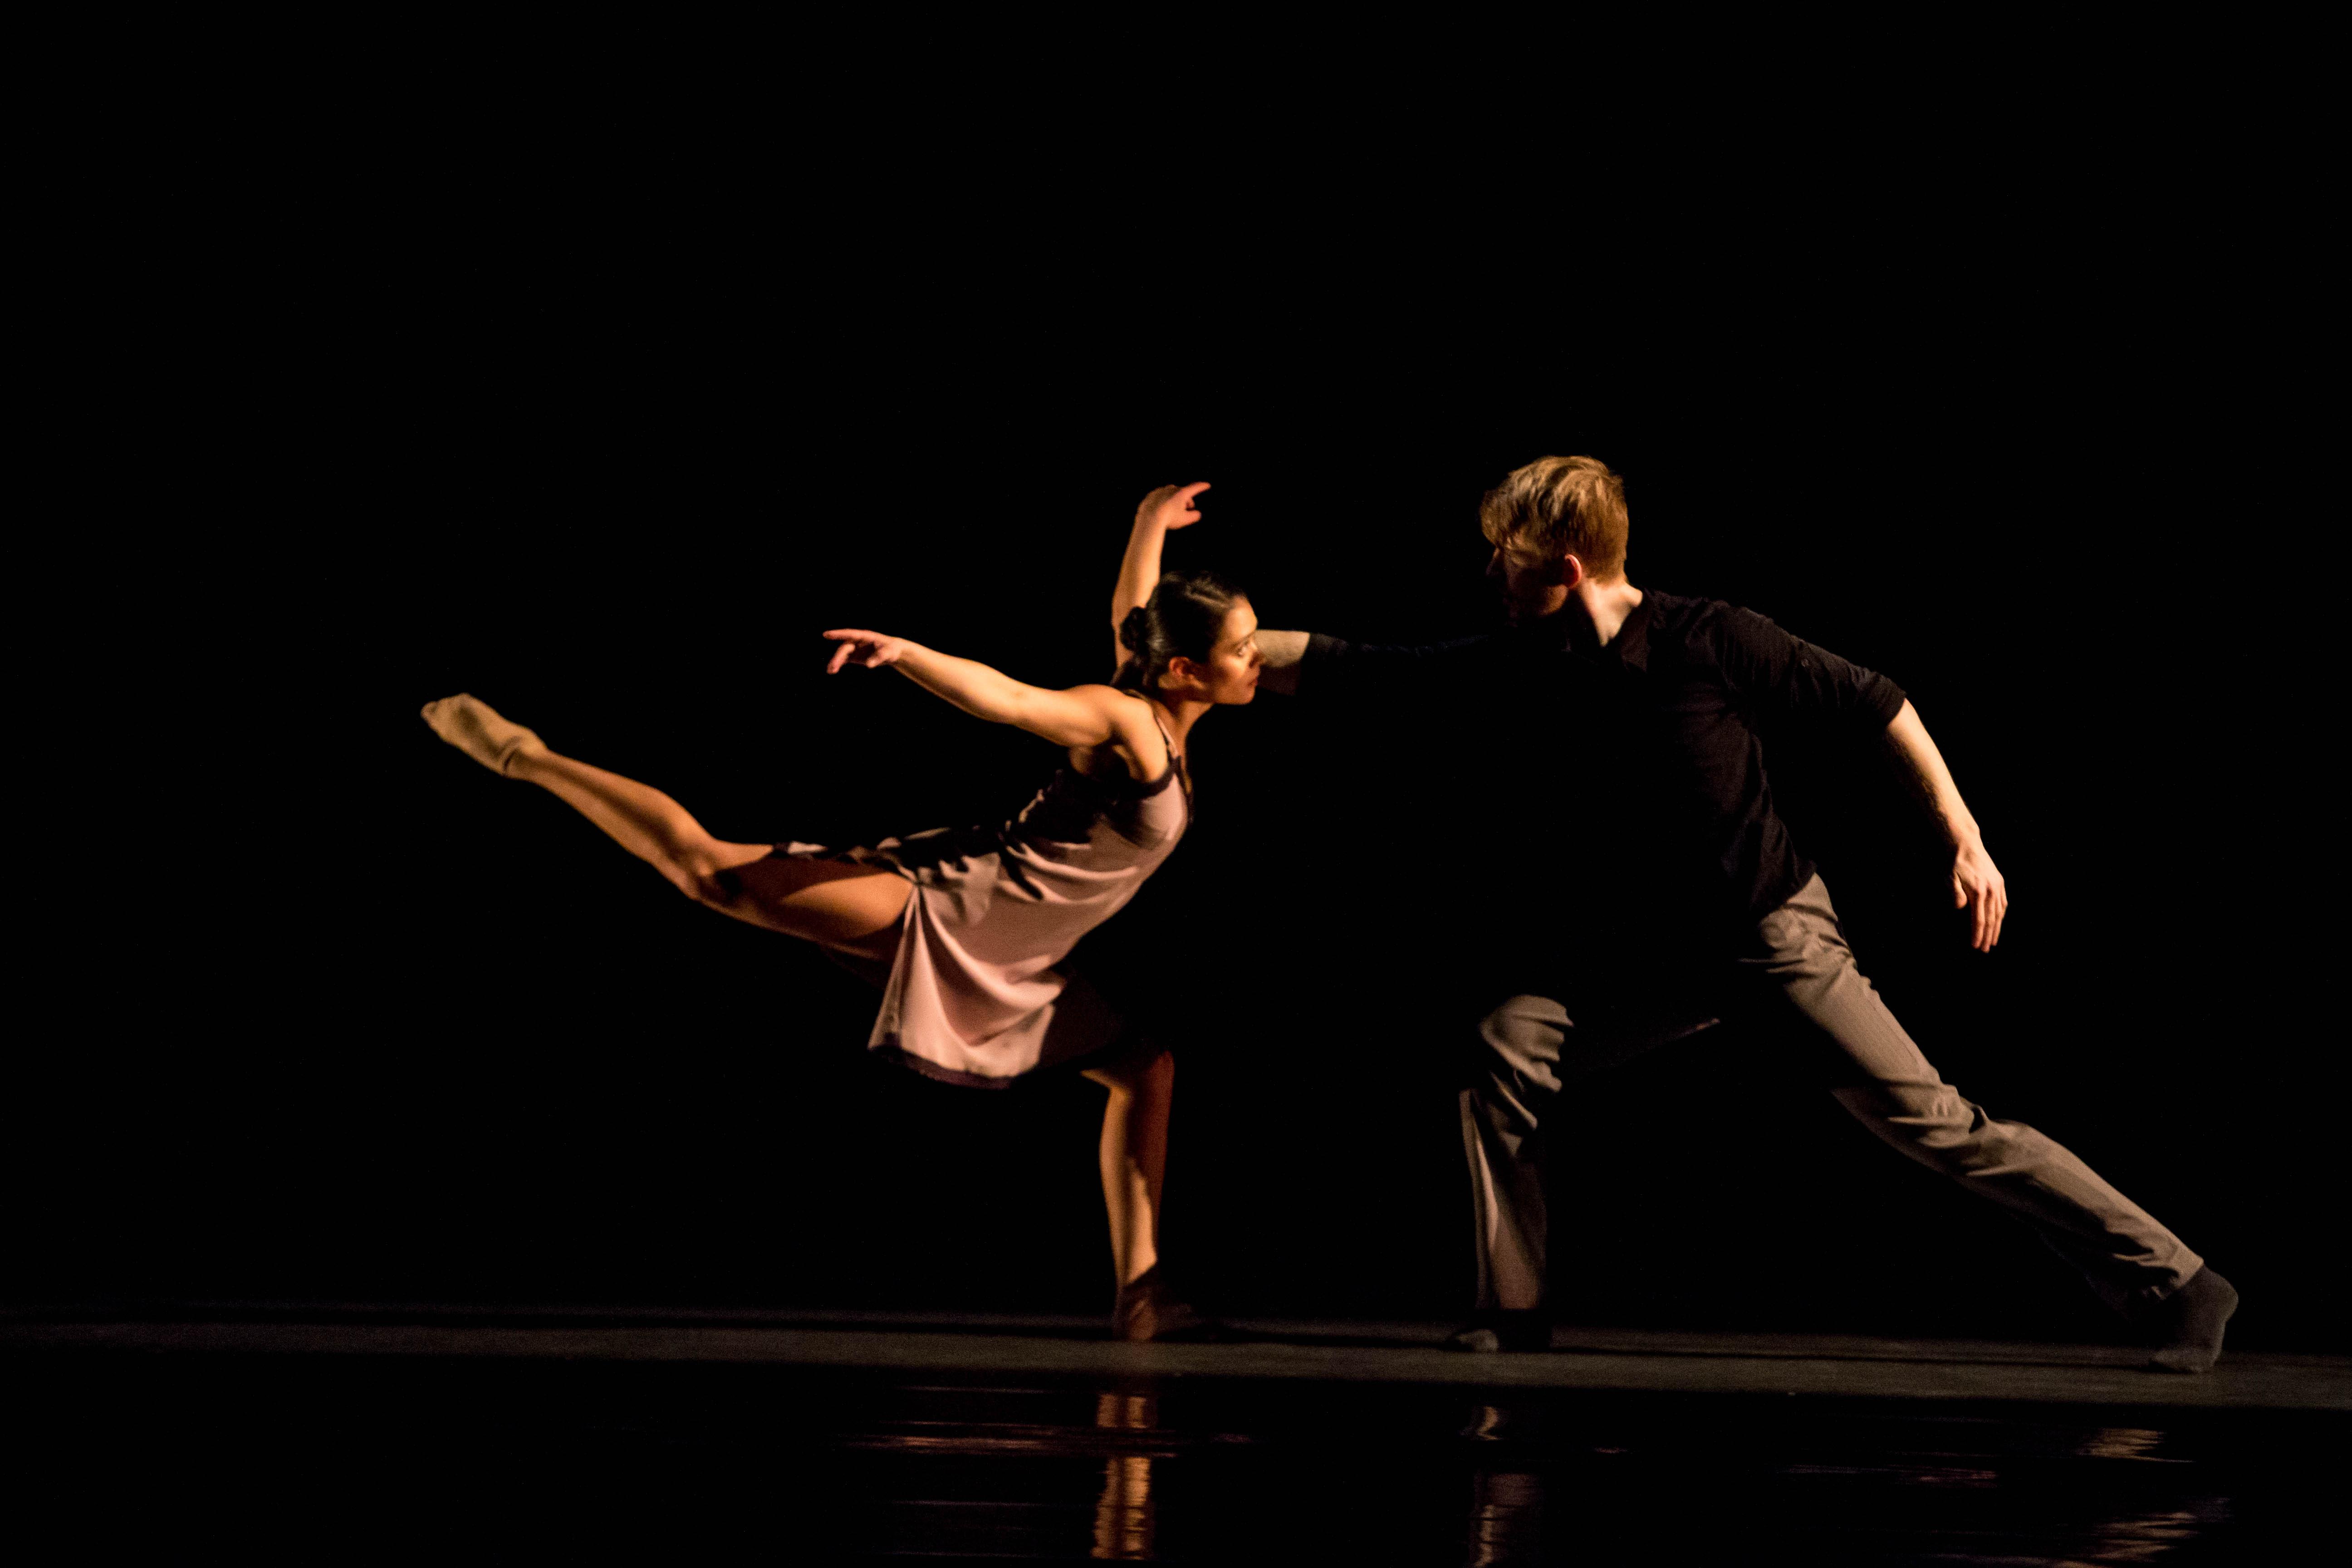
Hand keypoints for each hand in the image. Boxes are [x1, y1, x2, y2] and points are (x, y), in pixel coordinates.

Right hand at [822, 629, 909, 673]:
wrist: (892, 652)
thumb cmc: (891, 649)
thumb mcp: (888, 653)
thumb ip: (879, 657)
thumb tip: (868, 664)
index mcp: (864, 636)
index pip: (849, 634)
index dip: (838, 634)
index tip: (826, 635)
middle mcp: (857, 641)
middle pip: (844, 648)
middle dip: (838, 657)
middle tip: (833, 667)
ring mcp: (855, 648)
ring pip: (842, 654)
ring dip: (836, 662)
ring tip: (830, 671)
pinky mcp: (854, 656)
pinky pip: (844, 660)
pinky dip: (838, 664)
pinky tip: (832, 671)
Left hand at [1135, 481, 1209, 530]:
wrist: (1149, 518)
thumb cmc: (1169, 519)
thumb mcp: (1185, 520)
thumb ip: (1194, 516)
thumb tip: (1197, 514)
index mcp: (1182, 493)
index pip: (1195, 487)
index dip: (1202, 486)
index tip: (1207, 485)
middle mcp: (1171, 489)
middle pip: (1183, 492)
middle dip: (1187, 499)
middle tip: (1188, 508)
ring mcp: (1160, 490)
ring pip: (1171, 494)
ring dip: (1175, 500)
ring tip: (1174, 511)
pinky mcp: (1151, 495)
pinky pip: (1160, 497)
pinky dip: (1163, 502)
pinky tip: (1162, 511)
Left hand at [1951, 837, 2007, 951]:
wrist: (1966, 845)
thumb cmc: (1954, 863)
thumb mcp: (1949, 878)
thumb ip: (1955, 893)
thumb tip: (1960, 909)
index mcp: (1979, 892)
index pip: (1979, 920)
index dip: (1977, 934)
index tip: (1975, 946)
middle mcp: (1991, 891)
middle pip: (1991, 920)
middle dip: (1987, 936)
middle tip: (1984, 950)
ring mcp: (1998, 886)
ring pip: (1999, 913)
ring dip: (1997, 928)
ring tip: (1993, 941)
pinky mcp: (2000, 882)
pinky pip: (2003, 903)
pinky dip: (2002, 915)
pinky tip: (1999, 922)